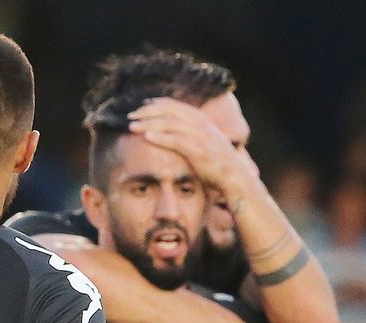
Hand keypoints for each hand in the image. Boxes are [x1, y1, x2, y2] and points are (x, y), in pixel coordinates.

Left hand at [128, 97, 255, 198]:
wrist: (234, 175)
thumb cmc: (217, 161)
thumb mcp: (205, 139)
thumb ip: (190, 132)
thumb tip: (173, 130)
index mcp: (199, 118)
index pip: (173, 104)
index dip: (154, 104)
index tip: (140, 108)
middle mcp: (199, 123)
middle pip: (167, 110)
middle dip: (147, 112)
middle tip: (130, 116)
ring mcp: (199, 135)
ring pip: (168, 123)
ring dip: (148, 123)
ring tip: (132, 127)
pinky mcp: (198, 149)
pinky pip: (175, 140)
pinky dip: (160, 137)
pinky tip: (147, 137)